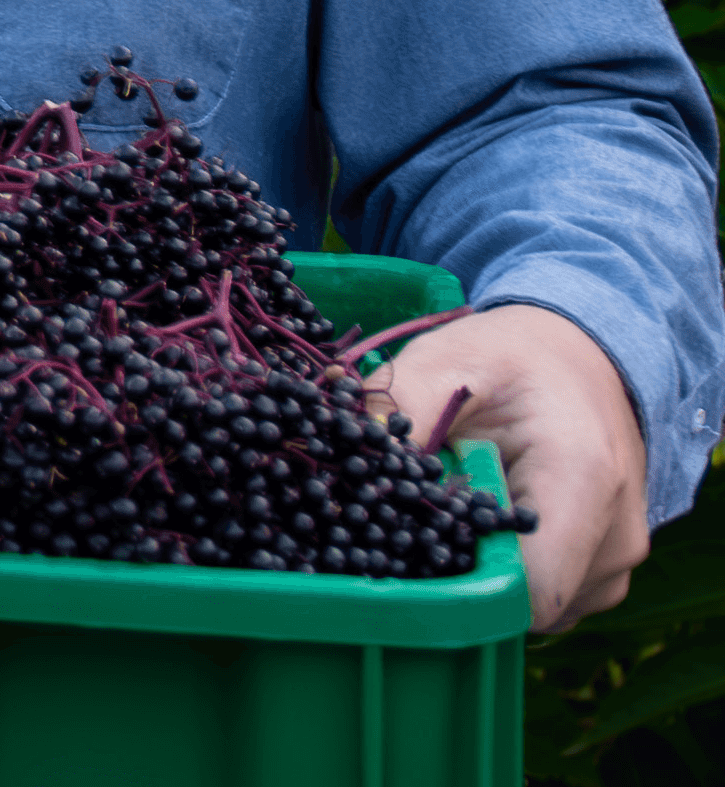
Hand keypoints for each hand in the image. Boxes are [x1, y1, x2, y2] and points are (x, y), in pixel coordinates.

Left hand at [373, 303, 648, 633]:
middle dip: (463, 568)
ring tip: (464, 499)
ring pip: (535, 606)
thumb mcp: (450, 359)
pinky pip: (548, 595)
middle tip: (426, 511)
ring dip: (485, 564)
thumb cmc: (511, 358)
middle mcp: (616, 537)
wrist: (580, 361)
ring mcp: (617, 563)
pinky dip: (508, 565)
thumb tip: (347, 452)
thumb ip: (400, 404)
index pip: (531, 590)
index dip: (463, 583)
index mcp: (583, 480)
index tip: (414, 539)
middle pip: (527, 604)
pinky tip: (488, 516)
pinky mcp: (605, 573)